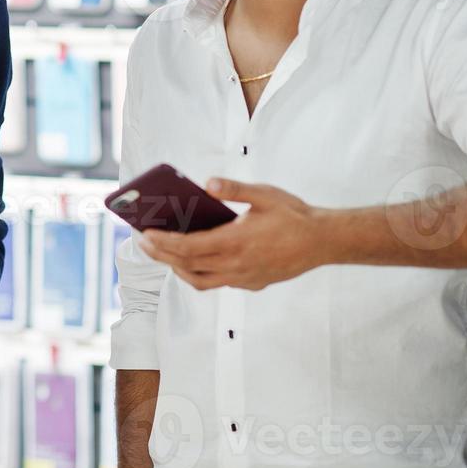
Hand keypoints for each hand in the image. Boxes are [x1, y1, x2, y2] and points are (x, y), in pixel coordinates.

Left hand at [140, 178, 327, 290]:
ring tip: (163, 253)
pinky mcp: (252, 283)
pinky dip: (198, 274)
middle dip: (162, 255)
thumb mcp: (264, 194)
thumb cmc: (294, 215)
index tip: (145, 235)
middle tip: (143, 243)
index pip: (189, 247)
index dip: (164, 243)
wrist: (323, 241)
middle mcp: (237, 265)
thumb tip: (207, 184)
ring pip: (200, 280)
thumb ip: (234, 189)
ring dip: (178, 268)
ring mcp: (244, 278)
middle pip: (188, 265)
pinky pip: (216, 283)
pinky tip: (194, 260)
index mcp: (236, 242)